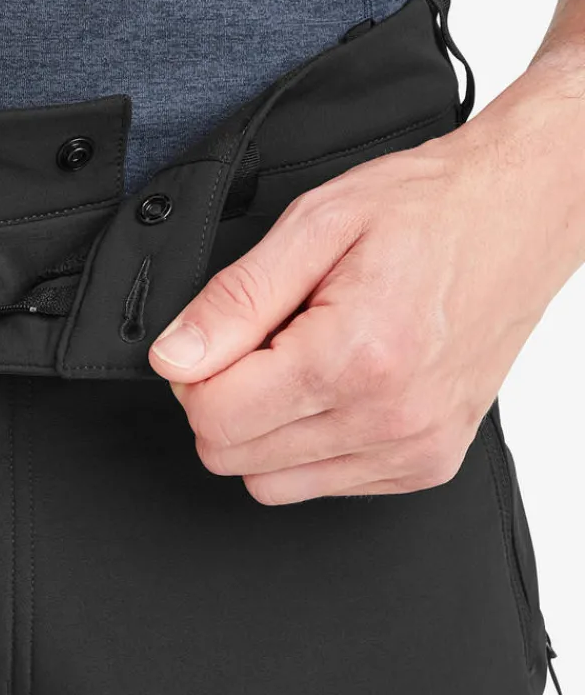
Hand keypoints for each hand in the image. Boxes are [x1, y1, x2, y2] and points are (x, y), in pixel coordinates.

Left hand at [147, 59, 584, 503]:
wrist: (520, 214)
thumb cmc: (429, 210)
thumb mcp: (312, 225)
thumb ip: (232, 302)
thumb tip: (174, 358)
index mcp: (354, 356)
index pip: (213, 418)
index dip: (194, 375)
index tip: (216, 340)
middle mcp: (388, 416)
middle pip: (233, 457)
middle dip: (224, 401)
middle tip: (263, 342)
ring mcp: (412, 448)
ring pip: (271, 482)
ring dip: (264, 428)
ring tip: (303, 360)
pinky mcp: (426, 464)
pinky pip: (323, 484)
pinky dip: (308, 443)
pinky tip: (336, 385)